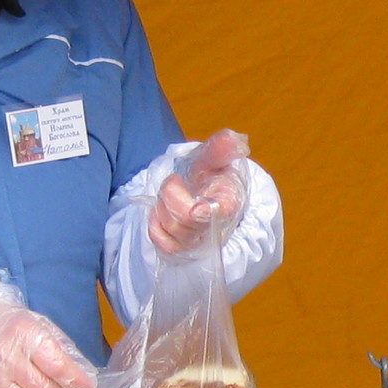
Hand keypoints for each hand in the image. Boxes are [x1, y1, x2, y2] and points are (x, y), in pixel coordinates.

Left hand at [150, 129, 250, 254]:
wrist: (210, 198)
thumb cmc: (212, 178)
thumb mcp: (215, 160)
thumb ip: (220, 149)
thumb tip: (233, 138)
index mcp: (227, 203)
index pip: (217, 213)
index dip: (203, 211)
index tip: (193, 204)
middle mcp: (214, 226)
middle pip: (185, 219)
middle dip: (170, 194)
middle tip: (174, 180)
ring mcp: (198, 240)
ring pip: (171, 229)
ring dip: (162, 207)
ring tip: (170, 197)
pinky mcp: (181, 249)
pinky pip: (161, 241)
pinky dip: (155, 224)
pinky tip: (161, 212)